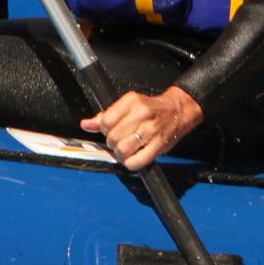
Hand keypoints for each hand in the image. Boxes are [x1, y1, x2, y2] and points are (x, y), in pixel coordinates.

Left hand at [82, 85, 202, 170]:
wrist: (177, 111)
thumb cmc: (151, 110)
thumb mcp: (128, 106)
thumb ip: (105, 116)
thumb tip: (86, 125)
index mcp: (131, 101)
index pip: (105, 121)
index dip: (105, 130)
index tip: (112, 130)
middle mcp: (141, 114)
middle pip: (113, 137)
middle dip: (113, 143)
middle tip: (120, 140)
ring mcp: (151, 130)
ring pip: (122, 150)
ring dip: (121, 154)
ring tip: (126, 149)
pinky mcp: (159, 145)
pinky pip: (137, 161)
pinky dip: (131, 163)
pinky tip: (133, 157)